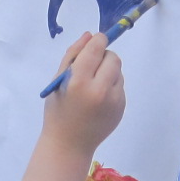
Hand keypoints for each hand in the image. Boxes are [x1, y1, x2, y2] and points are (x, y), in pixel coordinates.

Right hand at [42, 31, 124, 155]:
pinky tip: (98, 99)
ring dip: (108, 72)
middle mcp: (100, 90)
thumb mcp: (58, 82)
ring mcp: (114, 100)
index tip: (94, 43)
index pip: (96, 48)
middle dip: (104, 56)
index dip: (97, 41)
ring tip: (93, 86)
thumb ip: (72, 56)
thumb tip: (90, 35)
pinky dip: (111, 86)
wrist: (70, 145)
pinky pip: (120, 86)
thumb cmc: (58, 112)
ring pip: (118, 71)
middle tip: (91, 67)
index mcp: (80, 82)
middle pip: (113, 58)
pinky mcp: (122, 107)